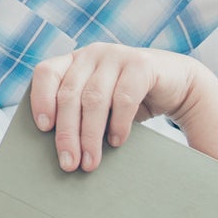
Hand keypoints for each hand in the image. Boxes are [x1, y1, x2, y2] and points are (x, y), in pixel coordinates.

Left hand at [30, 43, 201, 171]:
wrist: (178, 86)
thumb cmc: (129, 101)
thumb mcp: (100, 105)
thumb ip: (79, 115)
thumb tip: (60, 152)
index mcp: (74, 61)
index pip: (46, 73)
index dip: (40, 99)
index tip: (43, 128)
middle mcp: (92, 54)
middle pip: (69, 94)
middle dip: (67, 133)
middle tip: (68, 164)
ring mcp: (117, 55)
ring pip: (94, 99)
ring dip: (90, 135)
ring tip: (90, 162)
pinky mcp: (142, 64)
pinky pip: (124, 97)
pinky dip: (118, 123)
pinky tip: (117, 142)